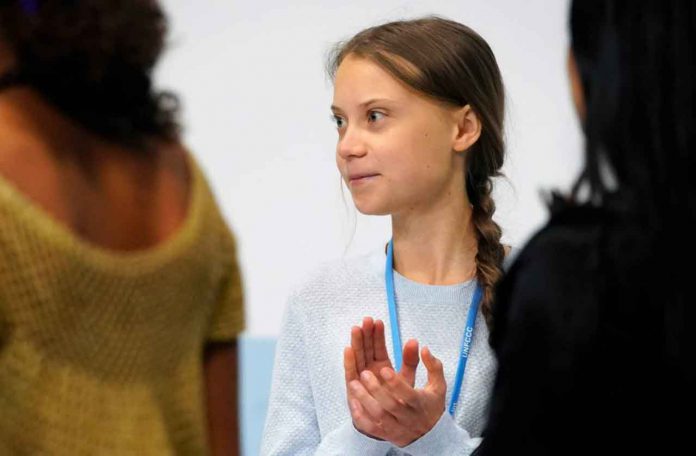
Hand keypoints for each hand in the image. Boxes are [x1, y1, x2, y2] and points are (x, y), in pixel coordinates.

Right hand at [343, 317, 419, 438]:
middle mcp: (370, 371)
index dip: (377, 335)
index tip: (378, 321)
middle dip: (366, 334)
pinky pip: (352, 374)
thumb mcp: (408, 379)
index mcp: (382, 367)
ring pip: (358, 358)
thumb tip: (415, 341)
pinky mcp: (354, 390)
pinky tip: (349, 349)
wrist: (393, 426)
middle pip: (366, 349)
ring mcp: (361, 379)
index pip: (378, 347)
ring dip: (357, 343)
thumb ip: (410, 361)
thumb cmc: (399, 402)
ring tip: (357, 328)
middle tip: (367, 320)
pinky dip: (350, 362)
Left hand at [348, 346, 446, 446]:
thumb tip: (425, 349)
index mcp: (420, 404)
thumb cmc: (431, 406)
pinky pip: (371, 429)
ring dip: (365, 400)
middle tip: (365, 373)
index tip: (384, 369)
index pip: (409, 395)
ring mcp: (395, 427)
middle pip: (391, 405)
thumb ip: (433, 366)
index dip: (396, 383)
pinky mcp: (385, 434)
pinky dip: (361, 417)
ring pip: (378, 417)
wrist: (430, 436)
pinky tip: (353, 403)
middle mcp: (407, 417)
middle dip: (376, 389)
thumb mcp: (438, 386)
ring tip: (353, 384)